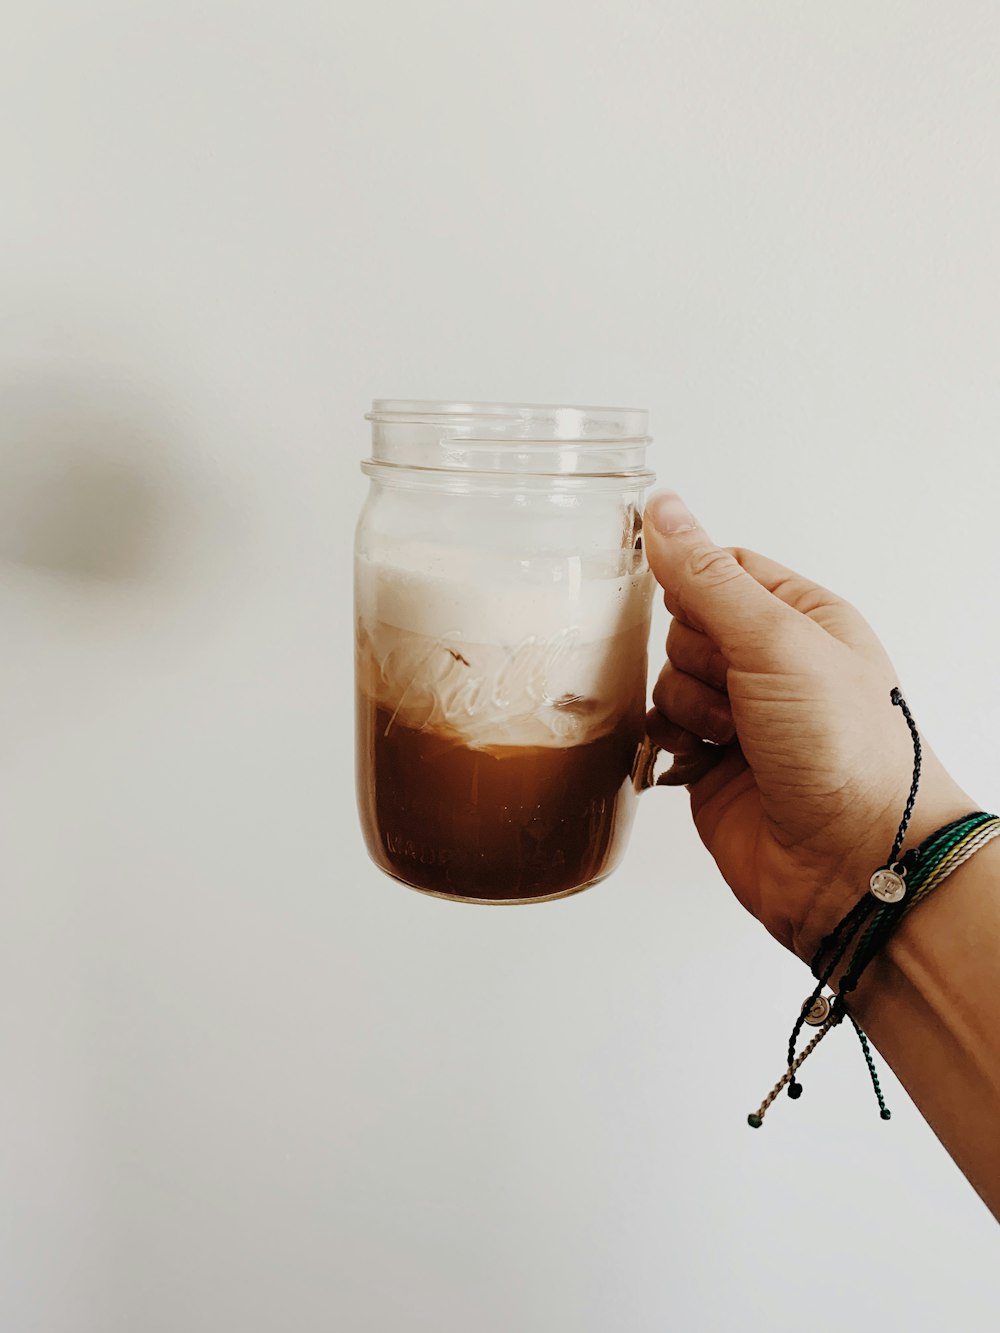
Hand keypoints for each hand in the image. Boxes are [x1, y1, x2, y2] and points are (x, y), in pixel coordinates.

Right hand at [642, 492, 971, 961]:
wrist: (852, 864)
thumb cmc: (847, 751)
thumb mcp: (777, 641)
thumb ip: (709, 578)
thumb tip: (664, 510)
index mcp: (803, 617)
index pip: (721, 567)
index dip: (693, 582)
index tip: (686, 604)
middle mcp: (771, 664)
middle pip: (684, 625)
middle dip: (697, 658)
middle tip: (739, 691)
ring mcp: (741, 716)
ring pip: (666, 679)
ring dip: (689, 707)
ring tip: (734, 738)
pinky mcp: (712, 766)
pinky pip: (661, 731)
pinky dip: (670, 743)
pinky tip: (701, 760)